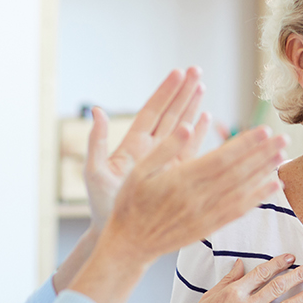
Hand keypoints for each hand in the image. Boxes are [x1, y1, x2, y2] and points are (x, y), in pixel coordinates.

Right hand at [69, 125, 288, 302]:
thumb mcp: (138, 171)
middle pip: (237, 173)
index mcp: (181, 180)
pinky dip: (258, 198)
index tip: (264, 130)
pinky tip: (273, 186)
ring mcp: (205, 215)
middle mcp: (197, 198)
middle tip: (284, 138)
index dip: (245, 144)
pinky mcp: (209, 227)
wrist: (131, 244)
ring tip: (283, 157)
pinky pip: (238, 211)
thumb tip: (188, 126)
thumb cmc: (131, 202)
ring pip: (242, 191)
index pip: (221, 158)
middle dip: (262, 154)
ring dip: (264, 173)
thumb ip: (165, 149)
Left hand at [84, 68, 205, 230]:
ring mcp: (165, 160)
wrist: (117, 232)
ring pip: (182, 128)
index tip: (177, 73)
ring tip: (203, 85)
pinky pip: (191, 150)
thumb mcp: (94, 172)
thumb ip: (96, 142)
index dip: (165, 93)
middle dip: (183, 92)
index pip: (152, 112)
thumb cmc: (102, 204)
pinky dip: (199, 134)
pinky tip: (207, 118)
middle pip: (171, 114)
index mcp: (133, 144)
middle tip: (196, 70)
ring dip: (192, 107)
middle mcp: (151, 149)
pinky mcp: (176, 174)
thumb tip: (96, 110)